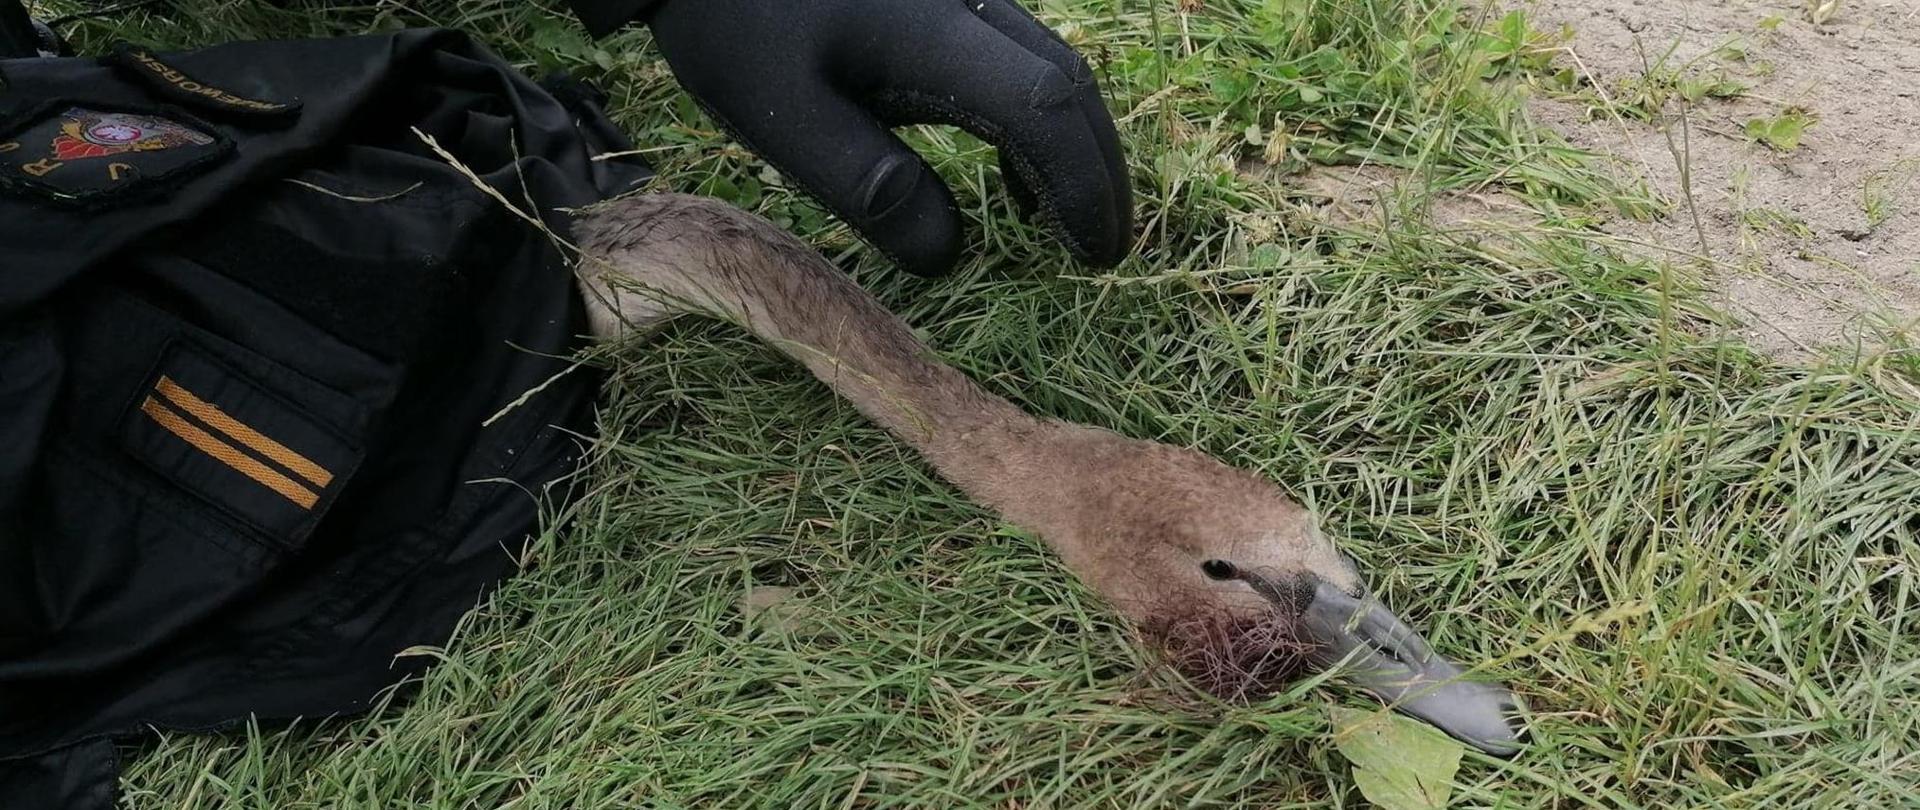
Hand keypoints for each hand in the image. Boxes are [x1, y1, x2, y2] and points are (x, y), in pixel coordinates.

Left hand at [645, 0, 1131, 275]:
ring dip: (1072, 145)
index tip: (1090, 255)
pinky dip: (1038, 117)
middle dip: (1097, 171)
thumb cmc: (733, 28)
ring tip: (1061, 224)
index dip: (1080, 185)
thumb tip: (948, 255)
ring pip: (1052, 65)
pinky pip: (1021, 54)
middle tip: (1103, 251)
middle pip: (1068, 83)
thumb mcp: (782, 119)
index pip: (1042, 109)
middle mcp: (967, 2)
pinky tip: (1010, 171)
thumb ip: (868, 187)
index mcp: (931, 36)